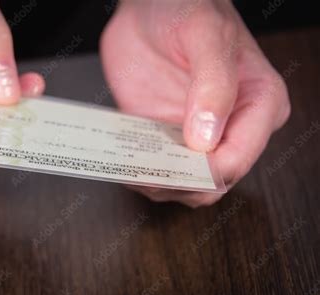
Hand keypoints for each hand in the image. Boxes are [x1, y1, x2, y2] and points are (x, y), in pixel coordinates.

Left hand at [100, 0, 290, 206]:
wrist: (149, 6)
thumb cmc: (185, 8)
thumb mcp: (205, 34)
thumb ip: (214, 84)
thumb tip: (206, 138)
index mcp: (259, 103)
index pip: (238, 158)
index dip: (207, 172)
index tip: (175, 167)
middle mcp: (232, 126)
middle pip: (214, 181)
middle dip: (181, 184)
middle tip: (147, 172)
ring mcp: (198, 135)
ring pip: (186, 184)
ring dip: (160, 184)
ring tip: (134, 169)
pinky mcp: (168, 136)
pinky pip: (158, 168)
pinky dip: (142, 174)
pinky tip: (127, 164)